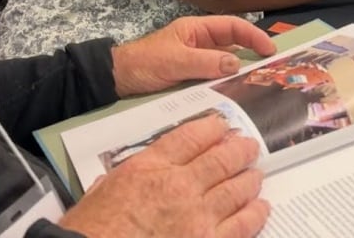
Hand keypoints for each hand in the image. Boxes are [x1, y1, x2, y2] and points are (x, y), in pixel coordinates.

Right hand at [58, 114, 267, 237]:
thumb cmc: (92, 229)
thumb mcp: (100, 191)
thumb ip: (124, 177)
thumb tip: (135, 174)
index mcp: (150, 167)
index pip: (191, 137)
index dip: (212, 128)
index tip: (221, 125)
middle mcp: (179, 186)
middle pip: (221, 159)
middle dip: (239, 149)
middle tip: (249, 145)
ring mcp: (198, 216)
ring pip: (236, 189)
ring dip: (250, 179)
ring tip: (256, 173)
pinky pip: (242, 225)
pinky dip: (255, 214)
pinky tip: (261, 207)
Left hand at [111, 16, 276, 96]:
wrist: (118, 81)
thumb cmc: (144, 64)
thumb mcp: (174, 61)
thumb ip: (204, 62)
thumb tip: (237, 63)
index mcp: (197, 30)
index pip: (232, 27)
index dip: (253, 35)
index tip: (270, 50)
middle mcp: (201, 43)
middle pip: (234, 45)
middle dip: (253, 54)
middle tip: (273, 69)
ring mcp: (198, 61)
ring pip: (226, 64)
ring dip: (242, 73)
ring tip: (261, 85)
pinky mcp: (194, 78)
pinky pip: (216, 79)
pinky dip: (228, 85)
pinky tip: (238, 96)